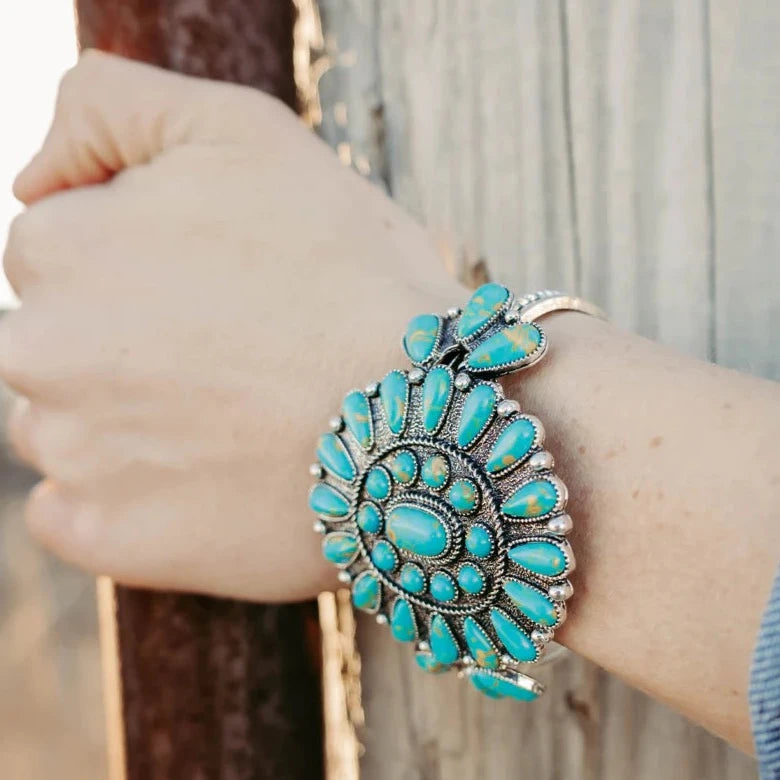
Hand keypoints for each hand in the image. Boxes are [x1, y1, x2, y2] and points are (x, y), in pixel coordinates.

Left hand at [2, 51, 460, 599]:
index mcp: (60, 247)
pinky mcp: (109, 539)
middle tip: (232, 357)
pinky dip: (123, 500)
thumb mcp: (242, 132)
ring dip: (127, 421)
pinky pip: (73, 514)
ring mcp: (73, 455)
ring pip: (65, 427)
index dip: (146, 260)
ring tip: (230, 420)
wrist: (425, 416)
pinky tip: (199, 479)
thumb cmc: (349, 270)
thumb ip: (110, 108)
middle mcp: (39, 350)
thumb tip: (31, 175)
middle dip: (124, 342)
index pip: (59, 247)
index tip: (222, 284)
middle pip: (56, 341)